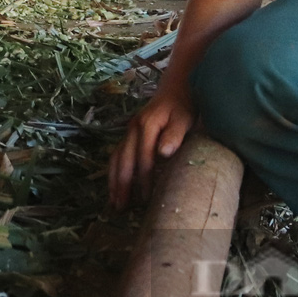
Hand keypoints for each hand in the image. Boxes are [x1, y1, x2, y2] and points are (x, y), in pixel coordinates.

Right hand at [108, 83, 196, 209]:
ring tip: (114, 203)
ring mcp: (129, 131)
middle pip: (124, 159)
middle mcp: (133, 128)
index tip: (146, 198)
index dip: (144, 178)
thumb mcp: (184, 118)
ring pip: (116, 158)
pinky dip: (114, 172)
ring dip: (114, 181)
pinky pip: (117, 155)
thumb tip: (163, 153)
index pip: (143, 156)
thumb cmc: (183, 106)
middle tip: (122, 207)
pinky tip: (115, 187)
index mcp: (147, 125)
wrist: (175, 88)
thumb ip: (175, 134)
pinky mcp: (129, 135)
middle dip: (122, 184)